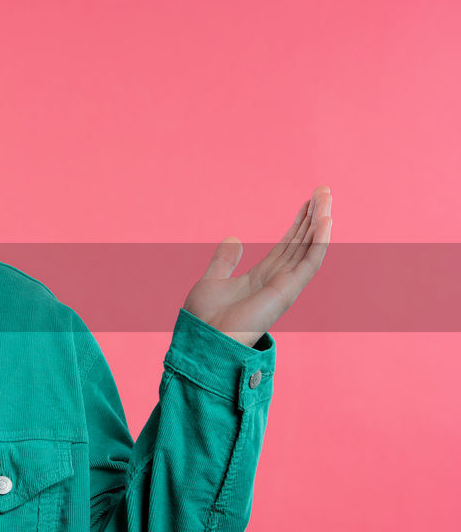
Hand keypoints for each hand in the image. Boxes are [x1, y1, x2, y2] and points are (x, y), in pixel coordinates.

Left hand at [182, 185, 332, 347]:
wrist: (205, 340)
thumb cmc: (206, 319)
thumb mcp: (213, 280)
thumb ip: (225, 260)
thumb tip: (234, 238)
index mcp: (261, 278)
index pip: (286, 245)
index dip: (298, 224)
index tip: (307, 203)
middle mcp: (278, 281)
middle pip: (302, 243)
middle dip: (313, 217)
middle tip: (324, 191)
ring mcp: (285, 286)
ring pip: (309, 247)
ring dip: (320, 222)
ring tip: (327, 196)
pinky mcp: (288, 291)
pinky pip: (310, 262)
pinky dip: (320, 242)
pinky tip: (326, 220)